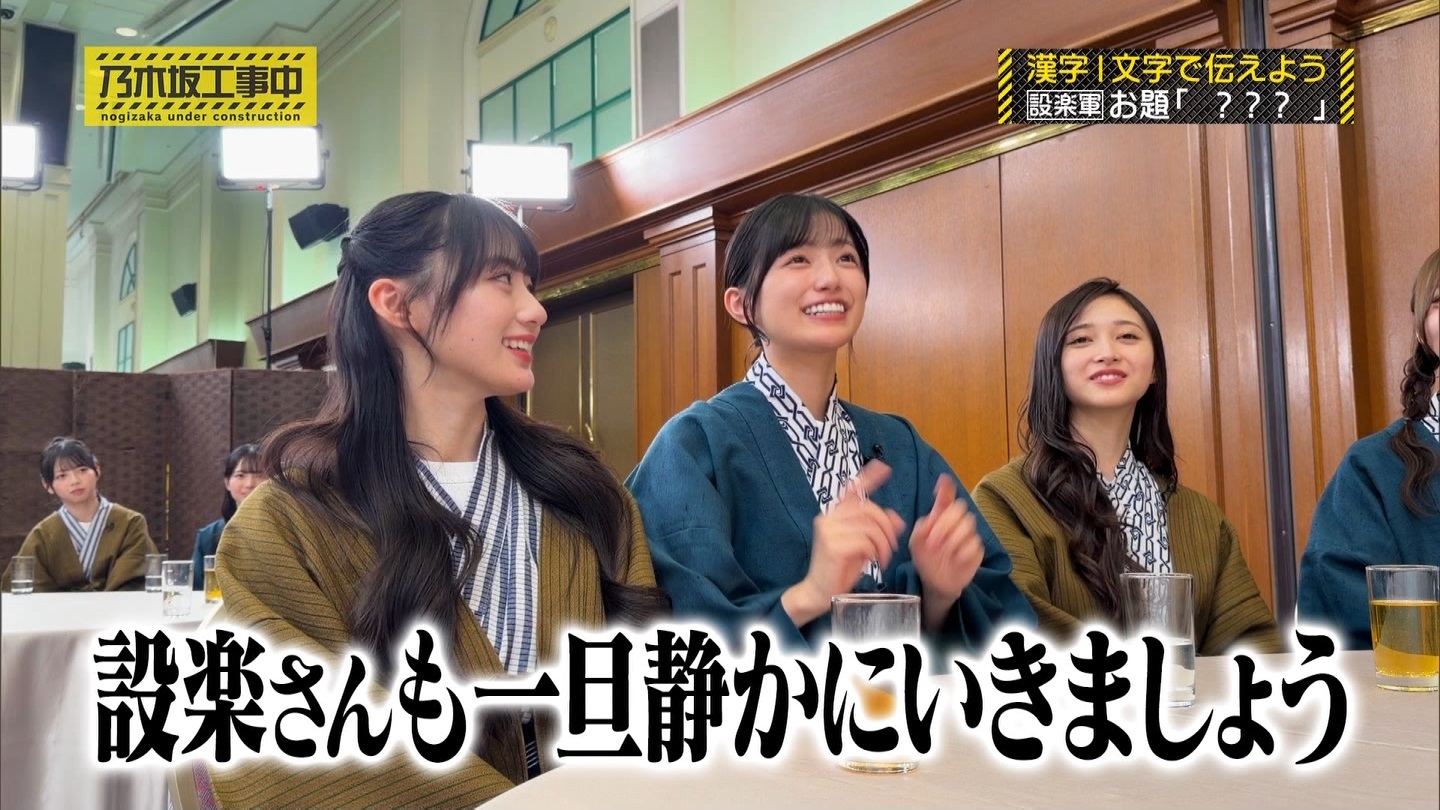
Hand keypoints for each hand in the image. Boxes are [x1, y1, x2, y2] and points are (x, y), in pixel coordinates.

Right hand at [782, 461, 905, 626]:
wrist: (819, 593)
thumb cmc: (839, 570)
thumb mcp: (863, 547)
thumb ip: (876, 531)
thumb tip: (897, 519)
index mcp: (833, 515)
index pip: (851, 490)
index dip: (869, 477)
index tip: (884, 467)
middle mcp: (828, 518)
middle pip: (869, 509)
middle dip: (887, 527)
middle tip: (891, 546)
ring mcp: (829, 530)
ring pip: (870, 527)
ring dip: (883, 543)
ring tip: (883, 558)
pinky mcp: (833, 545)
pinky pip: (866, 541)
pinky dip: (877, 552)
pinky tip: (876, 562)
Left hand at [910, 474, 984, 626]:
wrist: (935, 582)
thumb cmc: (925, 559)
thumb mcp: (916, 543)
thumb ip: (923, 526)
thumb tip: (933, 512)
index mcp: (940, 517)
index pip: (947, 498)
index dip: (946, 488)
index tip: (943, 480)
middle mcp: (956, 522)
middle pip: (959, 509)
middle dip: (945, 524)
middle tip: (933, 540)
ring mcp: (969, 535)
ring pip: (967, 526)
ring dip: (952, 540)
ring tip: (942, 551)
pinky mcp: (977, 550)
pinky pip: (973, 545)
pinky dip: (962, 552)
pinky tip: (954, 559)